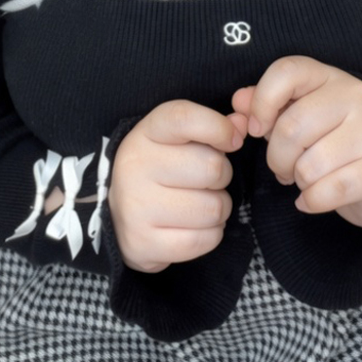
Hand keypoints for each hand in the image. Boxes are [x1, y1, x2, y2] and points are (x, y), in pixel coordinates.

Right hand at [107, 100, 249, 272]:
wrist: (119, 213)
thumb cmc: (162, 168)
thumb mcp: (180, 138)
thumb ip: (214, 126)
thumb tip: (242, 124)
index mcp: (146, 133)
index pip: (185, 118)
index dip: (219, 128)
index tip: (233, 140)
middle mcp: (135, 166)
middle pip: (212, 168)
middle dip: (222, 176)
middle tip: (209, 180)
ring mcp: (136, 207)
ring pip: (213, 209)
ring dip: (218, 208)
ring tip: (201, 203)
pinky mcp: (142, 243)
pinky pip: (204, 240)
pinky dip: (210, 235)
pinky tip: (194, 226)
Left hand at [231, 55, 361, 228]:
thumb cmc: (329, 140)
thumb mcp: (296, 116)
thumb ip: (265, 107)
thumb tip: (238, 104)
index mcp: (328, 76)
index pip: (286, 72)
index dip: (261, 102)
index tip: (256, 129)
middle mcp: (354, 95)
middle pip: (291, 127)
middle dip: (277, 158)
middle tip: (283, 168)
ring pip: (309, 164)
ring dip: (298, 180)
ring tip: (306, 178)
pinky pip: (327, 191)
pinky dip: (311, 201)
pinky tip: (314, 197)